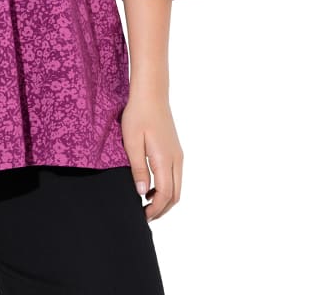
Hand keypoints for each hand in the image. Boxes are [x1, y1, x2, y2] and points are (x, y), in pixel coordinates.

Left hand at [120, 94, 183, 221]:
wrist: (152, 94)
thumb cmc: (138, 115)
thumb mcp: (132, 142)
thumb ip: (138, 168)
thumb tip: (142, 193)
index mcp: (165, 159)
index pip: (164, 195)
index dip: (155, 209)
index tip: (142, 216)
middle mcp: (176, 160)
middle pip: (175, 195)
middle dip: (162, 209)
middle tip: (145, 215)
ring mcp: (178, 154)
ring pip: (177, 187)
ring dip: (165, 200)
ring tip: (146, 203)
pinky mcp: (176, 150)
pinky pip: (175, 176)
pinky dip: (167, 188)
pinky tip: (151, 186)